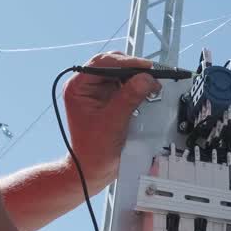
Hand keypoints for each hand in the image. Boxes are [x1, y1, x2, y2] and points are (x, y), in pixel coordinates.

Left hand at [62, 53, 160, 188]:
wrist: (93, 168)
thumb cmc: (93, 150)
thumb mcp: (113, 122)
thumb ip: (129, 97)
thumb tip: (146, 78)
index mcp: (78, 87)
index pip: (101, 63)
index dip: (125, 62)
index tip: (145, 67)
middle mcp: (87, 86)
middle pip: (112, 65)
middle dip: (133, 69)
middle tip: (151, 75)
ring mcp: (98, 92)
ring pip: (121, 73)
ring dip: (137, 77)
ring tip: (152, 85)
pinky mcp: (110, 98)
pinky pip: (126, 85)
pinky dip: (137, 87)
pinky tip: (147, 92)